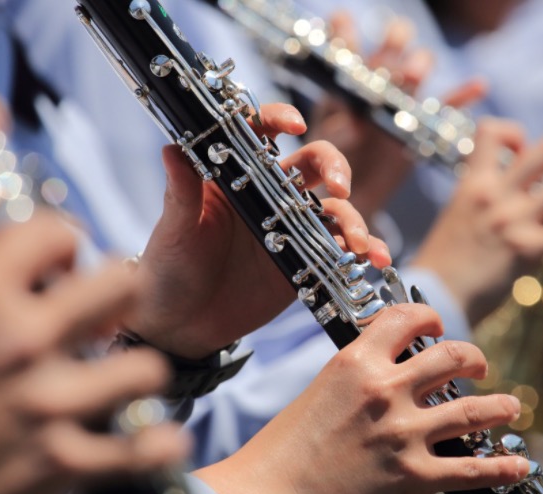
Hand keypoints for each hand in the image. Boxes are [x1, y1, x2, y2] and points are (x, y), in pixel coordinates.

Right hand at [0, 215, 188, 493]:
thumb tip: (41, 277)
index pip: (53, 231)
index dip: (67, 248)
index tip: (66, 271)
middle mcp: (19, 341)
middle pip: (123, 282)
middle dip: (122, 299)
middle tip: (104, 323)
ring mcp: (46, 402)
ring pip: (146, 368)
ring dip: (137, 377)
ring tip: (121, 385)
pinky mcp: (63, 461)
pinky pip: (144, 449)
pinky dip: (156, 448)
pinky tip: (154, 443)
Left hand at [125, 103, 389, 358]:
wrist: (182, 326)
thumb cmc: (169, 271)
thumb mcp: (174, 231)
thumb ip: (180, 192)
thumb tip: (171, 149)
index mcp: (234, 177)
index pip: (260, 133)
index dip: (279, 118)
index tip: (294, 124)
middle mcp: (268, 195)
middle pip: (313, 163)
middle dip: (335, 166)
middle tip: (340, 186)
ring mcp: (291, 228)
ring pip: (335, 207)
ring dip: (354, 218)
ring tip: (357, 243)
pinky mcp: (306, 261)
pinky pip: (341, 249)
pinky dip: (364, 250)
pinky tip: (374, 259)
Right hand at [195, 304, 526, 493]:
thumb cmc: (280, 453)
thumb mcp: (317, 394)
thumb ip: (355, 381)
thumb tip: (386, 381)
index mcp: (355, 362)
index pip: (406, 318)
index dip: (430, 317)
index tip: (438, 327)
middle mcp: (385, 389)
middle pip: (452, 357)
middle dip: (474, 359)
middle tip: (478, 367)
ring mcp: (403, 432)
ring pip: (475, 409)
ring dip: (499, 407)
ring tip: (508, 407)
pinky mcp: (413, 477)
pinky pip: (474, 469)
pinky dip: (502, 467)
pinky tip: (517, 466)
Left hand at [309, 12, 485, 218]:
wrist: (351, 191)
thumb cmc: (331, 161)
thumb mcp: (327, 140)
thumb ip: (339, 127)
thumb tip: (357, 123)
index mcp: (348, 76)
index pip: (348, 39)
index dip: (347, 31)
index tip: (345, 39)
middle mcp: (378, 78)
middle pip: (394, 42)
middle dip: (394, 42)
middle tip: (389, 58)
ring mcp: (403, 98)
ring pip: (420, 65)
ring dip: (419, 64)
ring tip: (413, 76)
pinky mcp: (422, 122)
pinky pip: (448, 105)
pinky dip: (464, 95)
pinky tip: (479, 86)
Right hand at [411, 118, 542, 326]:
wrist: (432, 298)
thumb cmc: (442, 267)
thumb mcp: (456, 220)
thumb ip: (483, 205)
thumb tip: (513, 205)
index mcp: (472, 184)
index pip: (492, 131)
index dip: (515, 133)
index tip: (524, 148)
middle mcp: (494, 195)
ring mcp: (512, 220)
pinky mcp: (526, 249)